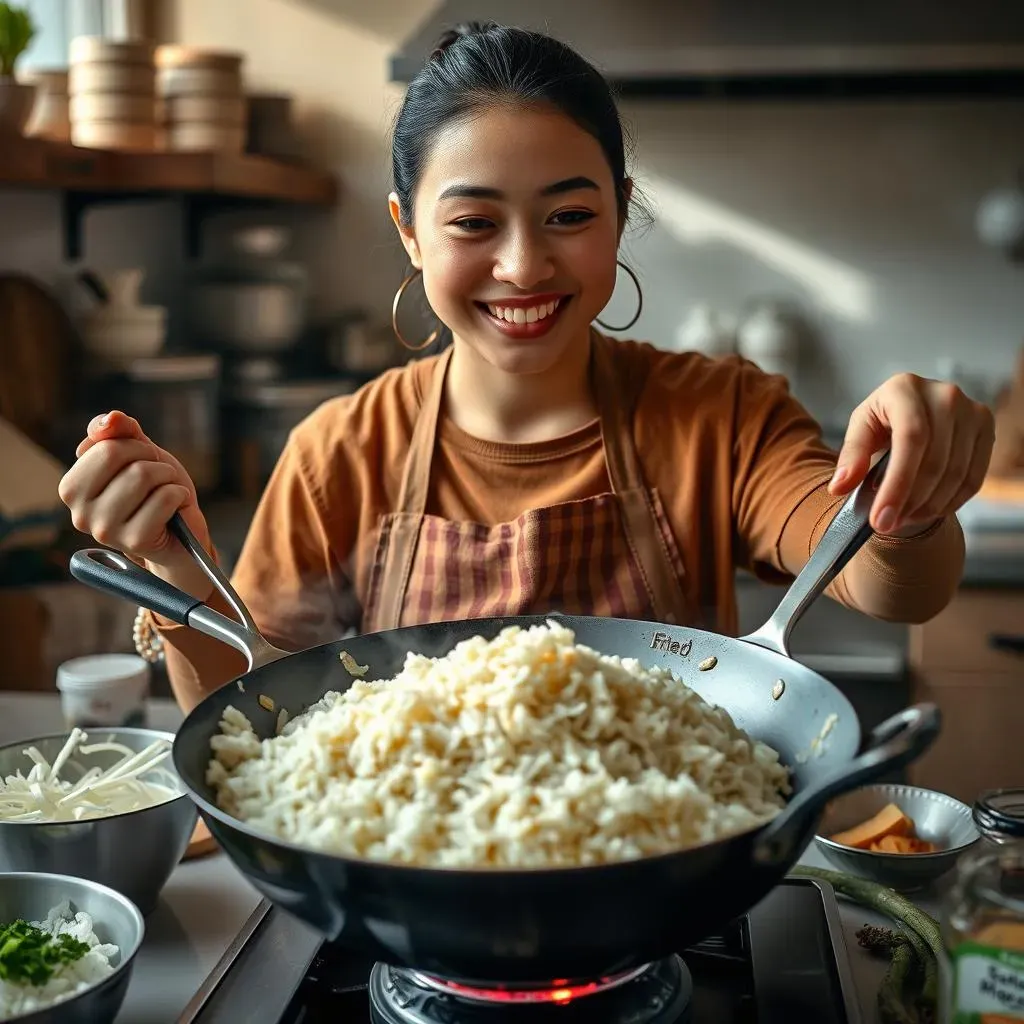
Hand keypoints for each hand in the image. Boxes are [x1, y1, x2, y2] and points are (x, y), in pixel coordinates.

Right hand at [58, 411, 211, 591]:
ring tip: (166, 493)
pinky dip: (179, 495)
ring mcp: (105, 530)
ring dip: (168, 477)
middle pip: (119, 455)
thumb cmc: (155, 492)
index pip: (104, 445)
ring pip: (143, 475)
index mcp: (72, 488)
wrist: (180, 533)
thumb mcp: (138, 454)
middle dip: (151, 458)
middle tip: (159, 477)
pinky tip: (175, 509)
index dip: (136, 447)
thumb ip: (120, 431)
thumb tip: (110, 420)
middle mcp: (80, 512)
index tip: (143, 463)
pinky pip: (165, 497)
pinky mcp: (134, 541)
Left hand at [828, 373, 994, 535]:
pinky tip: (927, 511)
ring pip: (956, 473)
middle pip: (935, 460)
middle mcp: (945, 394)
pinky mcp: (986, 428)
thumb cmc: (884, 420)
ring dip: (929, 506)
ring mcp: (971, 411)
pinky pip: (974, 477)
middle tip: (887, 524)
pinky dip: (951, 502)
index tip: (880, 517)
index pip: (910, 439)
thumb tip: (840, 486)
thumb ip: (851, 457)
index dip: (897, 483)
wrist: (913, 410)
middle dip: (910, 501)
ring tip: (903, 519)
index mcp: (906, 388)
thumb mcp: (861, 430)